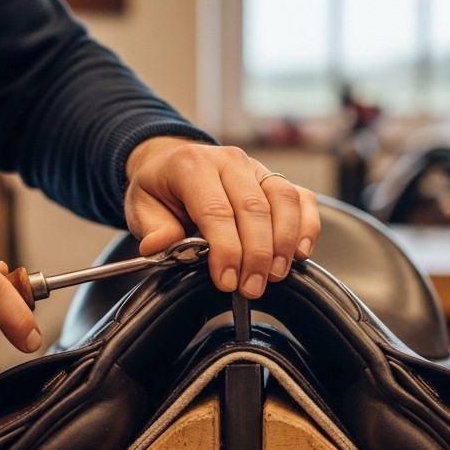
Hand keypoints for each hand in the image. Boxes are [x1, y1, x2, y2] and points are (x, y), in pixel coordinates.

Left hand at [123, 137, 320, 297]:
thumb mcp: (142, 207)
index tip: (227, 281)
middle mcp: (230, 161)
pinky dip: (307, 226)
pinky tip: (300, 253)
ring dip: (284, 243)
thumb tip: (161, 246)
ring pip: (283, 201)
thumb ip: (153, 228)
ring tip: (275, 275)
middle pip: (254, 208)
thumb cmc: (161, 189)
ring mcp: (257, 168)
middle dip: (256, 254)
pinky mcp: (275, 179)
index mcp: (193, 165)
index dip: (225, 249)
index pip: (216, 209)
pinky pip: (301, 198)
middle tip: (251, 288)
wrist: (172, 162)